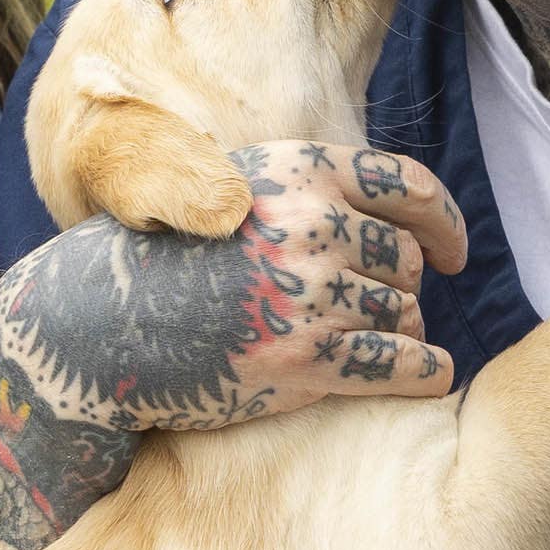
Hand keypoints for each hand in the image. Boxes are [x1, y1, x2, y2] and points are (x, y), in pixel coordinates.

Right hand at [0, 141, 467, 432]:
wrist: (95, 327)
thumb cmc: (168, 263)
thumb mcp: (232, 192)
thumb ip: (308, 192)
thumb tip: (402, 221)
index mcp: (295, 172)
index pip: (405, 188)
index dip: (443, 223)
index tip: (453, 254)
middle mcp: (308, 224)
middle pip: (406, 261)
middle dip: (399, 289)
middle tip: (372, 313)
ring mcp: (307, 294)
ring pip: (406, 314)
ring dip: (400, 334)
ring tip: (362, 346)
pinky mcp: (304, 362)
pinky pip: (406, 368)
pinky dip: (426, 374)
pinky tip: (423, 377)